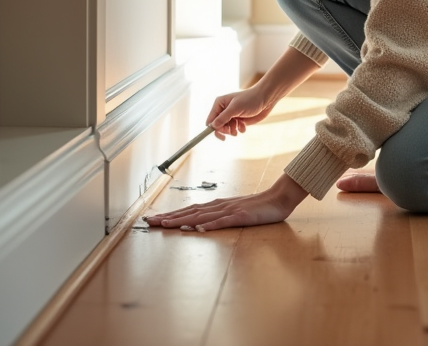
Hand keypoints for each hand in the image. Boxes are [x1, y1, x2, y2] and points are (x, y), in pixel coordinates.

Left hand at [144, 174, 309, 230]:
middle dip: (169, 216)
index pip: (189, 210)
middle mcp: (219, 206)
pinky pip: (223, 222)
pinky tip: (199, 228)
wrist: (278, 198)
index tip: (154, 219)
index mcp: (216, 205)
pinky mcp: (241, 217)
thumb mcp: (234, 212)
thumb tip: (198, 225)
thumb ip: (218, 217)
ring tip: (166, 224)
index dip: (171, 214)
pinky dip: (210, 225)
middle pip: (190, 211)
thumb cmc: (257, 207)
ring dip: (183, 220)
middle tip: (149, 221)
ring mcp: (230, 210)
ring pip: (202, 216)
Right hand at [206, 85, 278, 138]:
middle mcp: (224, 110)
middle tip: (232, 131)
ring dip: (232, 131)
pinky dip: (239, 129)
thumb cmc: (250, 100)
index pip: (211, 119)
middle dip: (225, 130)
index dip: (213, 128)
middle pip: (218, 126)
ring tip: (239, 127)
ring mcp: (231, 115)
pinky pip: (234, 130)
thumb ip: (223, 117)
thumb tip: (212, 126)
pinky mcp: (239, 120)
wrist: (266, 99)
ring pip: (226, 129)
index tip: (220, 135)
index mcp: (219, 104)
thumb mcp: (235, 108)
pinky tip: (243, 126)